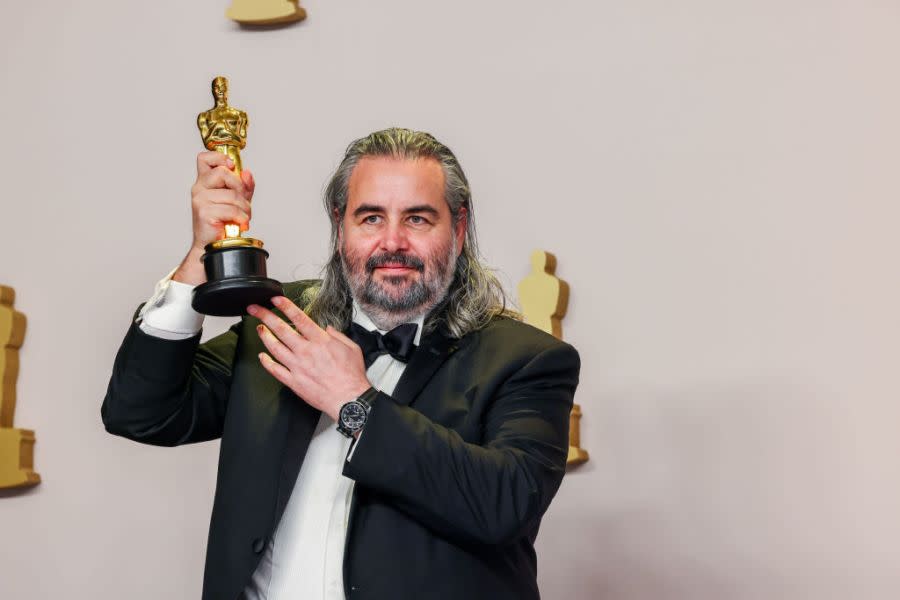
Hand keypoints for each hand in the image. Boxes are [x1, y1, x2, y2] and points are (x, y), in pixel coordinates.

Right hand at [173, 151, 255, 284]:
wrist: (213, 245)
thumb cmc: (223, 222)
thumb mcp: (237, 199)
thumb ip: (243, 185)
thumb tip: (247, 173)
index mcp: (205, 181)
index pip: (205, 158)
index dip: (220, 157)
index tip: (232, 167)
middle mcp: (199, 188)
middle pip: (222, 172)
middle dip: (240, 187)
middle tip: (243, 202)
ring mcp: (200, 200)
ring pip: (232, 194)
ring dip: (245, 207)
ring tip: (243, 217)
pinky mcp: (204, 212)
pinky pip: (231, 209)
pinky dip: (241, 217)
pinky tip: (240, 223)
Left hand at [249, 296, 370, 420]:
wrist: (348, 399)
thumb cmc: (351, 376)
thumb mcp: (352, 348)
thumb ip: (338, 335)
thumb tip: (327, 329)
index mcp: (320, 341)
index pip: (299, 318)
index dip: (285, 306)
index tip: (275, 299)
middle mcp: (306, 351)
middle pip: (281, 329)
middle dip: (266, 316)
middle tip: (255, 309)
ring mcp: (297, 366)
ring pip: (275, 348)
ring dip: (264, 336)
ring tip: (258, 328)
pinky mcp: (294, 381)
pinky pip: (275, 370)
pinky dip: (266, 362)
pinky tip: (262, 356)